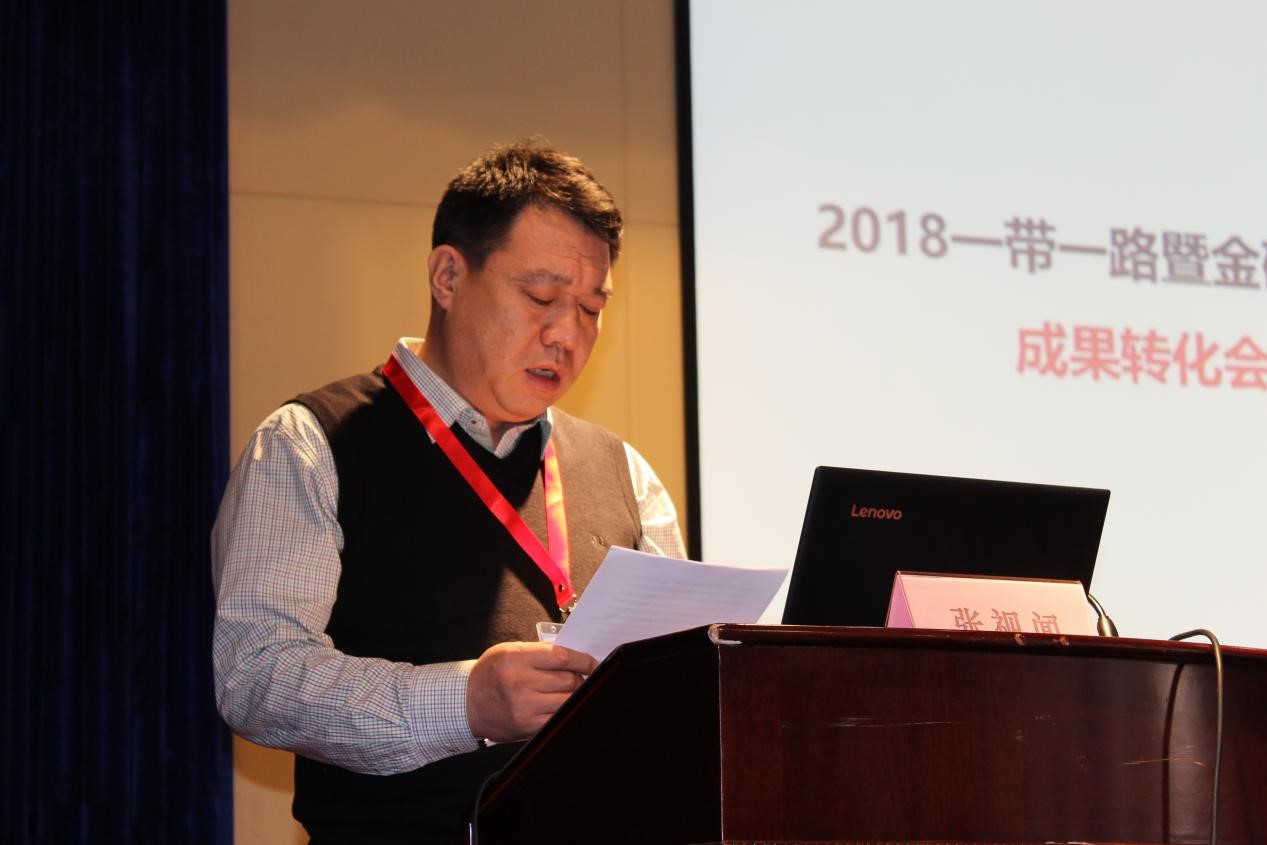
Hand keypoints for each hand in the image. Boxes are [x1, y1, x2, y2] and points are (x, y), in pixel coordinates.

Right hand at [466, 641, 597, 742]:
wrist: (466, 703)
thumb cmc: (490, 673)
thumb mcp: (509, 652)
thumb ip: (539, 654)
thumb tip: (574, 660)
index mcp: (516, 658)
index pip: (561, 657)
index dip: (583, 661)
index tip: (593, 663)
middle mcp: (520, 682)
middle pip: (567, 680)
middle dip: (580, 679)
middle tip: (582, 679)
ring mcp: (523, 706)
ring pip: (565, 701)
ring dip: (574, 697)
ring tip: (572, 692)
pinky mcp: (526, 726)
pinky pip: (556, 719)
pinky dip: (564, 713)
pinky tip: (563, 707)